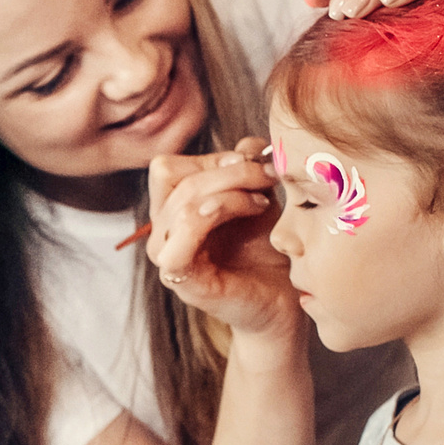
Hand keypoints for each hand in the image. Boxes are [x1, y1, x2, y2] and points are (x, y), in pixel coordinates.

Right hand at [146, 138, 295, 340]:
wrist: (282, 300)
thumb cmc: (267, 252)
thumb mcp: (258, 197)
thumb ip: (247, 167)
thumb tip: (247, 144)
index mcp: (170, 213)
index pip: (168, 168)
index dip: (210, 157)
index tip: (252, 162)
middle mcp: (161, 233)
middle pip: (172, 176)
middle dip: (228, 168)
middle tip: (268, 175)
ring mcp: (166, 256)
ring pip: (182, 200)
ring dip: (231, 188)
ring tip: (264, 200)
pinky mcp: (181, 278)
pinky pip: (183, 232)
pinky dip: (218, 211)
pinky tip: (252, 210)